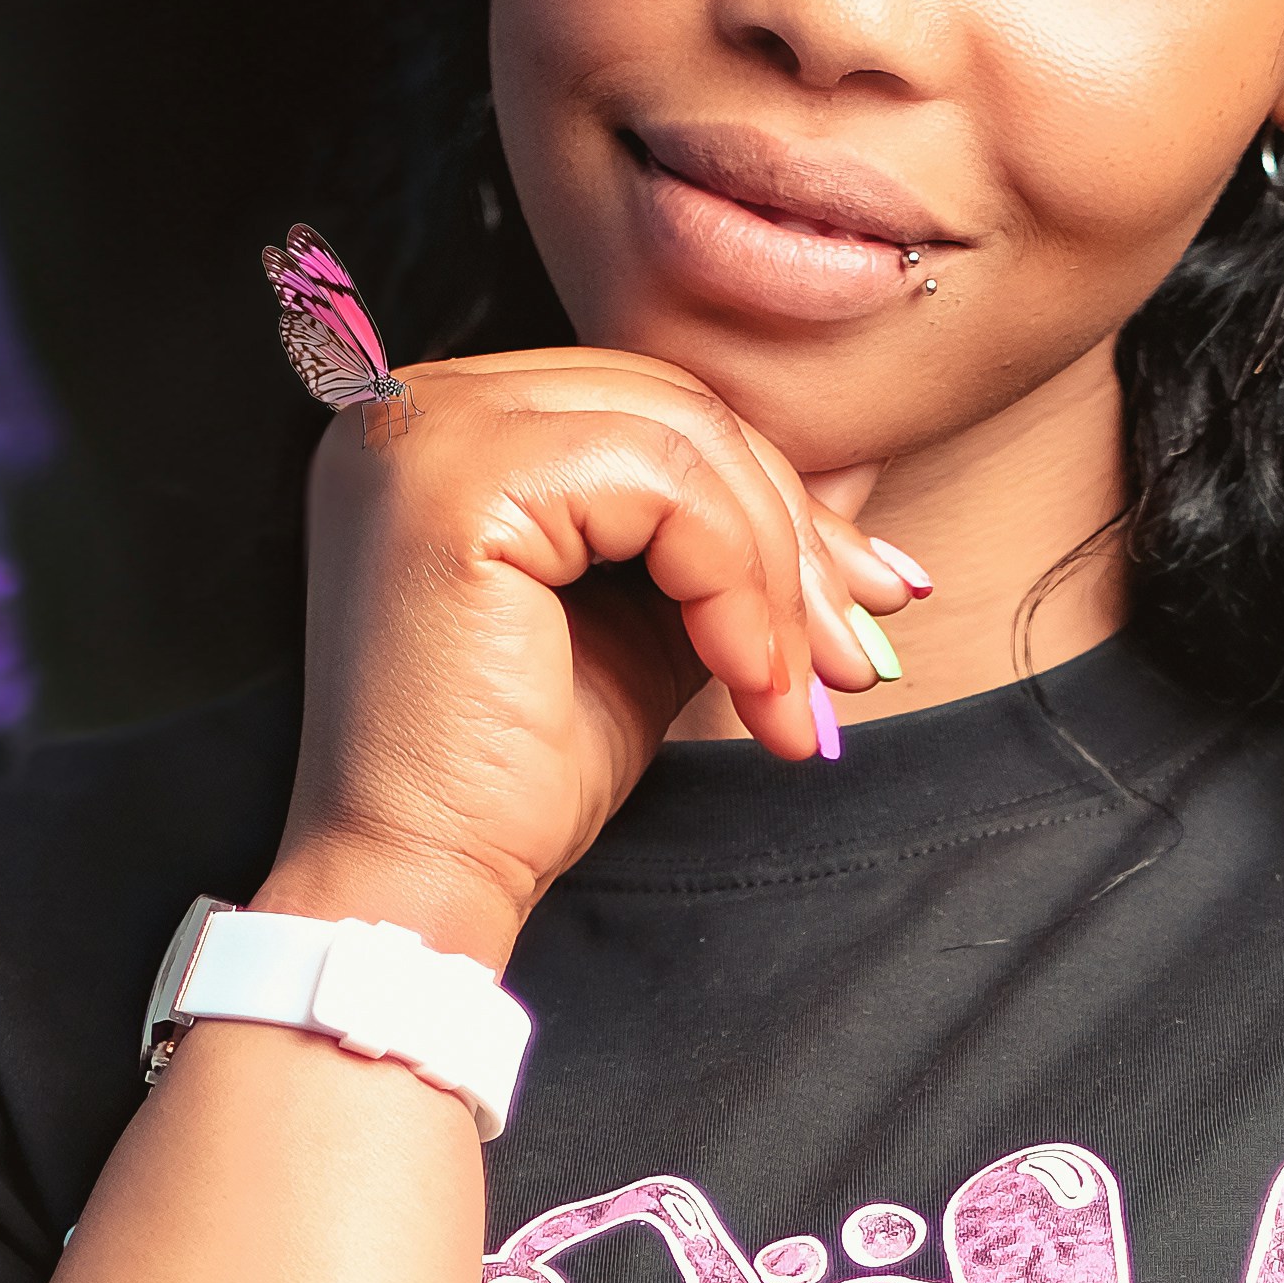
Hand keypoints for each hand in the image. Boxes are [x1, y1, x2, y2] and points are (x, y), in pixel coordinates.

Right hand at [283, 343, 915, 962]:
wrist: (424, 879)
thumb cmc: (516, 777)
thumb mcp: (649, 630)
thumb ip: (721, 553)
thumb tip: (863, 543)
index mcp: (453, 426)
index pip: (653, 414)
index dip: (773, 506)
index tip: (862, 605)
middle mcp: (420, 403)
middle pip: (675, 411)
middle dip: (793, 537)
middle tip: (851, 659)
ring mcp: (428, 429)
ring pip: (682, 441)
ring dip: (773, 574)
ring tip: (797, 693)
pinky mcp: (456, 481)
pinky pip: (662, 486)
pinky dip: (733, 584)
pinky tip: (748, 680)